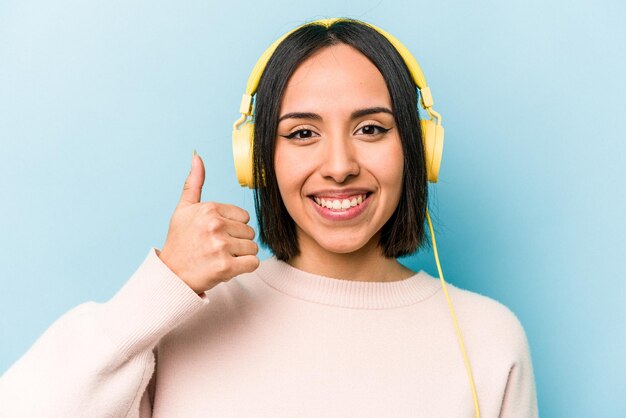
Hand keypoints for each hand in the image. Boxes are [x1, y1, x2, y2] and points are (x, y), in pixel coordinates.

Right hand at [158, 151, 259, 293]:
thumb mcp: (183, 209)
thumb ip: (194, 183)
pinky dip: (245, 267)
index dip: (233, 227)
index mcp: (209, 209)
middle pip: (250, 232)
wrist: (171, 275)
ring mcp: (221, 246)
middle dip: (238, 242)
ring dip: (241, 255)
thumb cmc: (179, 242)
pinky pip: (253, 263)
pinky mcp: (226, 266)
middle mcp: (215, 225)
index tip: (216, 234)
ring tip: (220, 257)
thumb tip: (196, 155)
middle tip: (217, 248)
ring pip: (253, 248)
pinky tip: (227, 267)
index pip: (244, 216)